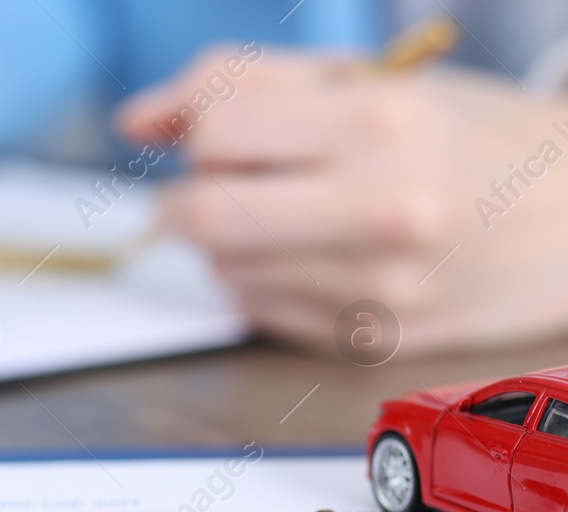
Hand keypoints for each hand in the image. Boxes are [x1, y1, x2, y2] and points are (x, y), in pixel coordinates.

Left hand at [117, 48, 567, 354]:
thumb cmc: (467, 140)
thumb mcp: (374, 80)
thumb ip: (244, 83)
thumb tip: (136, 121)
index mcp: (386, 121)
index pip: (217, 130)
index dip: (195, 129)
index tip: (212, 134)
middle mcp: (384, 209)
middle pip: (204, 216)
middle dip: (183, 199)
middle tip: (207, 184)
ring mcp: (378, 286)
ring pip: (222, 271)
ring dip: (224, 243)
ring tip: (284, 215)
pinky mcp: (370, 340)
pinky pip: (259, 310)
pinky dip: (259, 280)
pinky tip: (311, 255)